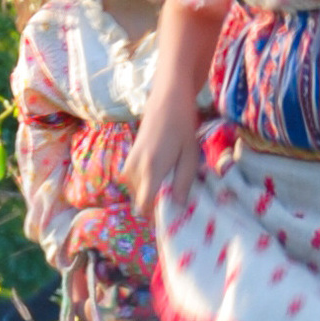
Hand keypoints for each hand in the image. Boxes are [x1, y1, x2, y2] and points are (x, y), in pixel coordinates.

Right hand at [126, 76, 198, 218]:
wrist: (166, 101)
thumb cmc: (182, 127)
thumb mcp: (190, 156)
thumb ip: (183, 183)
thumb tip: (177, 206)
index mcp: (150, 170)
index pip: (144, 206)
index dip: (156, 217)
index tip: (170, 219)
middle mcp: (134, 169)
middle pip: (140, 202)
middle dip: (155, 206)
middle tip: (175, 201)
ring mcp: (128, 164)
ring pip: (136, 193)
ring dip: (151, 195)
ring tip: (170, 185)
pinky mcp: (128, 159)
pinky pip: (135, 182)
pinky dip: (146, 185)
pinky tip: (163, 176)